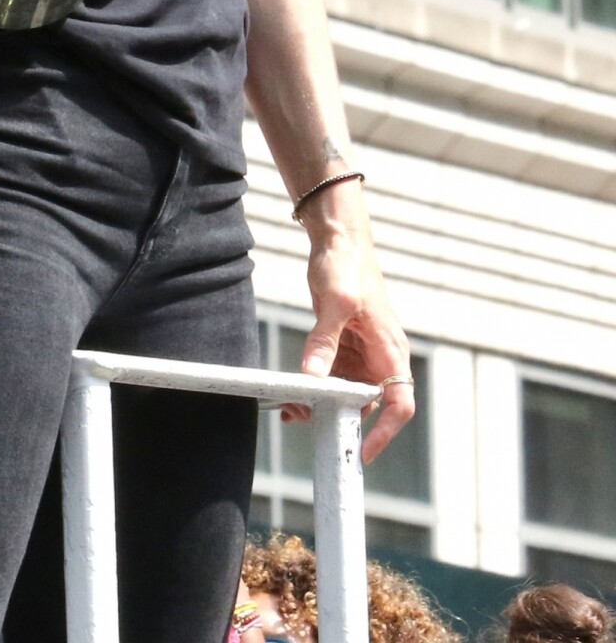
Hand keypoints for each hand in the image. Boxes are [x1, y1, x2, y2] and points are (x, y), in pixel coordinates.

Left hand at [284, 187, 413, 464]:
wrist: (338, 239)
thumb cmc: (347, 264)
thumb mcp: (335, 302)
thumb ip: (324, 341)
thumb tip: (312, 378)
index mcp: (389, 348)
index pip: (400, 402)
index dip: (386, 431)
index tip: (363, 452)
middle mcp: (379, 356)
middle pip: (369, 404)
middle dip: (342, 419)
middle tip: (310, 425)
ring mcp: (361, 353)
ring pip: (346, 393)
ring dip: (324, 405)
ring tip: (293, 411)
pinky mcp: (343, 346)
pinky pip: (331, 376)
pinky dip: (315, 387)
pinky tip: (293, 396)